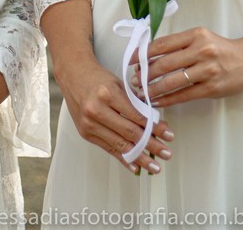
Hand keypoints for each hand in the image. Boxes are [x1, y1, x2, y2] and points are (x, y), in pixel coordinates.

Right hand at [54, 58, 172, 174]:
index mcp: (108, 94)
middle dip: (151, 146)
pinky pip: (108, 149)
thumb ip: (136, 103)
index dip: (154, 128)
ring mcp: (89, 124)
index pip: (136, 116)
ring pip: (120, 145)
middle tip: (166, 154)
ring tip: (155, 167)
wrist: (73, 77)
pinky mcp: (86, 134)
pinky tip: (136, 167)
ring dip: (140, 158)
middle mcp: (96, 110)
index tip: (169, 136)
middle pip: (129, 133)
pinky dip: (123, 158)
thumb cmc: (99, 79)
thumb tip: (157, 124)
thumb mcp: (119, 84)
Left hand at [133, 27, 242, 108]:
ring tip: (142, 93)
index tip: (130, 61)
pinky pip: (184, 95)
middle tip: (134, 81)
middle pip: (164, 64)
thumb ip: (179, 45)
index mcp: (195, 35)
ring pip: (172, 81)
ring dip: (153, 89)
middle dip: (144, 74)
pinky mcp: (212, 87)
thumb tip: (149, 56)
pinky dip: (167, 100)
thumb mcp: (200, 38)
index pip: (162, 44)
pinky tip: (157, 102)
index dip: (142, 53)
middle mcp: (201, 50)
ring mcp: (207, 70)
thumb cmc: (221, 49)